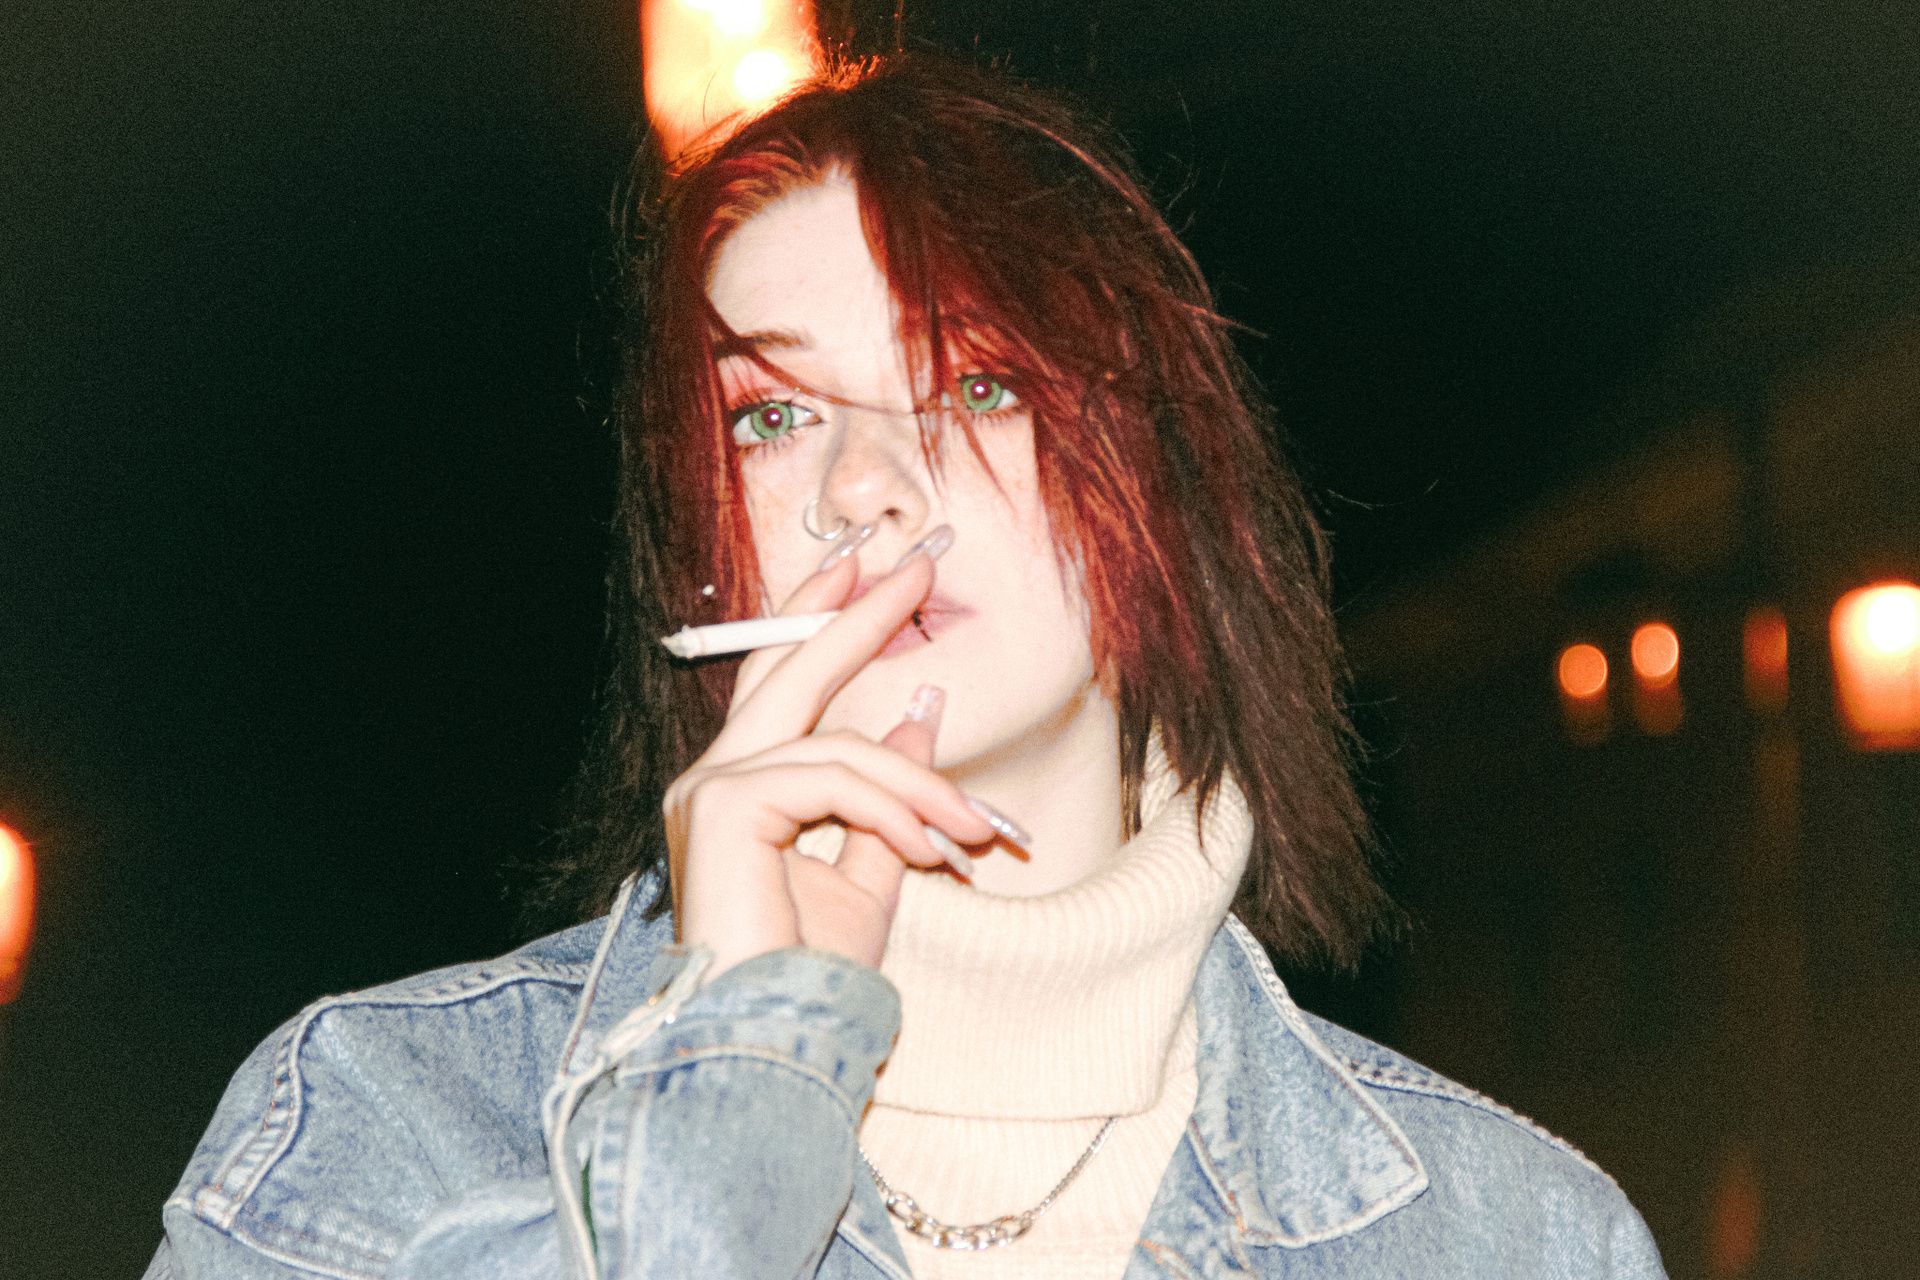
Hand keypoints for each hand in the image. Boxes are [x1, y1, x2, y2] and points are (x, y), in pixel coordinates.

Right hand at [663, 541, 992, 976]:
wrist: (775, 1043)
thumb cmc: (812, 974)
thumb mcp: (871, 874)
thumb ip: (889, 794)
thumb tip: (919, 710)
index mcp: (740, 790)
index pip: (781, 685)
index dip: (822, 620)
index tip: (869, 570)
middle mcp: (712, 780)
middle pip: (790, 670)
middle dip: (858, 614)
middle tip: (920, 565)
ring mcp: (710, 791)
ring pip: (838, 743)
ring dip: (923, 784)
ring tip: (977, 831)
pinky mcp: (726, 809)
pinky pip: (833, 782)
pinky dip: (894, 812)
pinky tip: (929, 850)